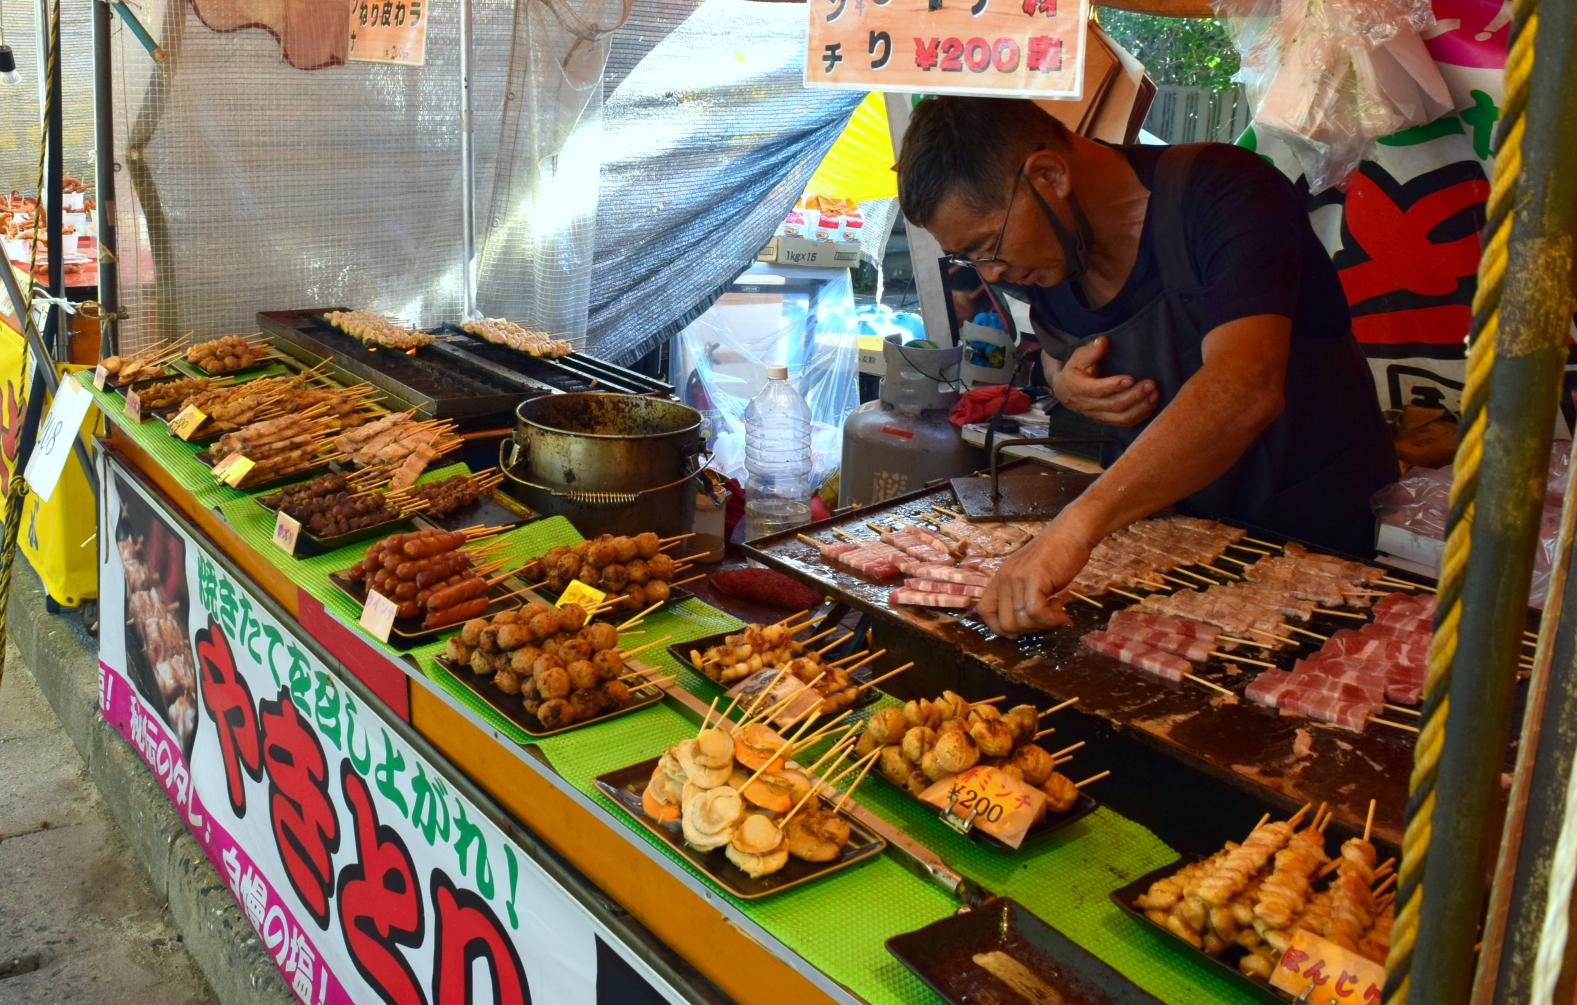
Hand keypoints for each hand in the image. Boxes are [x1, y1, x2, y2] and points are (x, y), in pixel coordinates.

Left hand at [979, 516, 1094, 636]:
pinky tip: (1063, 614)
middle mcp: (1004, 578)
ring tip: (1058, 609)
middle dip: (1029, 629)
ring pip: (1022, 621)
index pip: (984, 611)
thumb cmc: (1056, 555)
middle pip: (1005, 624)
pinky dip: (1052, 620)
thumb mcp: (1031, 577)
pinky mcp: (1034, 578)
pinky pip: (1036, 613)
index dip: (1000, 628)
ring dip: (1044, 624)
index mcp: (1000, 578)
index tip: (1022, 629)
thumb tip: (1025, 626)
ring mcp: (1017, 578)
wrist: (1072, 532)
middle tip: (1047, 618)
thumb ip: (1022, 597)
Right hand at [1051, 336, 1159, 426]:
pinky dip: (1140, 415)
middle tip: (1151, 384)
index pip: (1097, 390)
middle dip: (1134, 396)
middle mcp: (1088, 405)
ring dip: (1141, 408)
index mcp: (1078, 388)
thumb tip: (1103, 341)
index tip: (1131, 378)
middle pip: (1114, 405)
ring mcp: (1098, 415)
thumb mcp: (1077, 357)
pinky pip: (1125, 423)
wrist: (1065, 390)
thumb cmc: (1074, 370)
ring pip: (1121, 417)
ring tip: (1154, 395)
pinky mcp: (1106, 420)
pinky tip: (1151, 404)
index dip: (1114, 386)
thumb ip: (1091, 351)